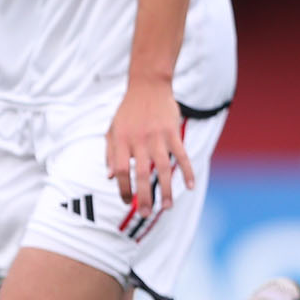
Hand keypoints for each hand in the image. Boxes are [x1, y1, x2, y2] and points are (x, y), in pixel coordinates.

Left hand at [105, 79, 193, 214]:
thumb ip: (110, 152)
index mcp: (121, 141)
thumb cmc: (128, 110)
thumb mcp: (112, 129)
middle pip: (141, 174)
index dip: (123, 189)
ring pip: (163, 169)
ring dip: (166, 190)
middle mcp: (138, 140)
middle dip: (144, 197)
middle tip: (145, 214)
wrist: (148, 85)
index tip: (127, 202)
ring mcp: (157, 136)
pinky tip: (190, 186)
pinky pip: (182, 155)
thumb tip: (109, 177)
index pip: (120, 171)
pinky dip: (187, 171)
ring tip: (167, 207)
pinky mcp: (173, 132)